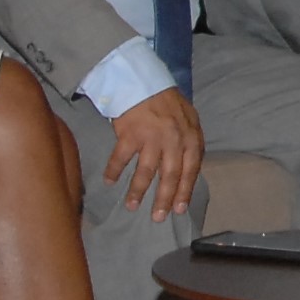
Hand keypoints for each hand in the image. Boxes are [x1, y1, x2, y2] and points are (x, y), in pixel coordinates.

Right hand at [105, 86, 202, 221]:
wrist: (143, 82)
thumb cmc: (166, 103)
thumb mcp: (188, 120)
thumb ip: (189, 144)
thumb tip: (188, 172)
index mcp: (190, 137)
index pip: (191, 170)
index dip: (184, 191)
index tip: (178, 210)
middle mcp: (174, 139)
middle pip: (170, 176)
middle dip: (163, 199)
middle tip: (156, 218)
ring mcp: (152, 137)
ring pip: (145, 172)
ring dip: (137, 192)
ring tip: (130, 207)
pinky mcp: (130, 133)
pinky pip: (121, 158)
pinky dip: (113, 171)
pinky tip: (109, 182)